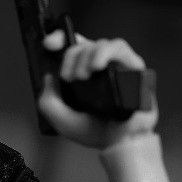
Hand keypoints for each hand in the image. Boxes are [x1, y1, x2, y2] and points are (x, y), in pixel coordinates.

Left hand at [38, 31, 157, 148]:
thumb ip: (47, 98)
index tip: (48, 44)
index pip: (71, 47)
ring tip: (83, 76)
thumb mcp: (59, 117)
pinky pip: (121, 49)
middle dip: (71, 57)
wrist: (117, 142)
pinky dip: (106, 53)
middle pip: (84, 44)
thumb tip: (49, 76)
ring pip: (102, 43)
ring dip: (88, 55)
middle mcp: (100, 67)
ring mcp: (118, 66)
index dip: (59, 39)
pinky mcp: (134, 68)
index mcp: (82, 74)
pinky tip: (98, 67)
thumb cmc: (91, 131)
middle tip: (70, 78)